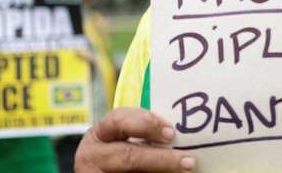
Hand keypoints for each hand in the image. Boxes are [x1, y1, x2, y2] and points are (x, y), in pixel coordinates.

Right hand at [75, 107, 195, 172]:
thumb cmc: (118, 153)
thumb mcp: (121, 140)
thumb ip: (144, 136)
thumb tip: (180, 138)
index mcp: (100, 133)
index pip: (119, 120)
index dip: (146, 123)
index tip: (171, 132)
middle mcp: (92, 155)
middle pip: (129, 156)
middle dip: (161, 158)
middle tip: (188, 161)